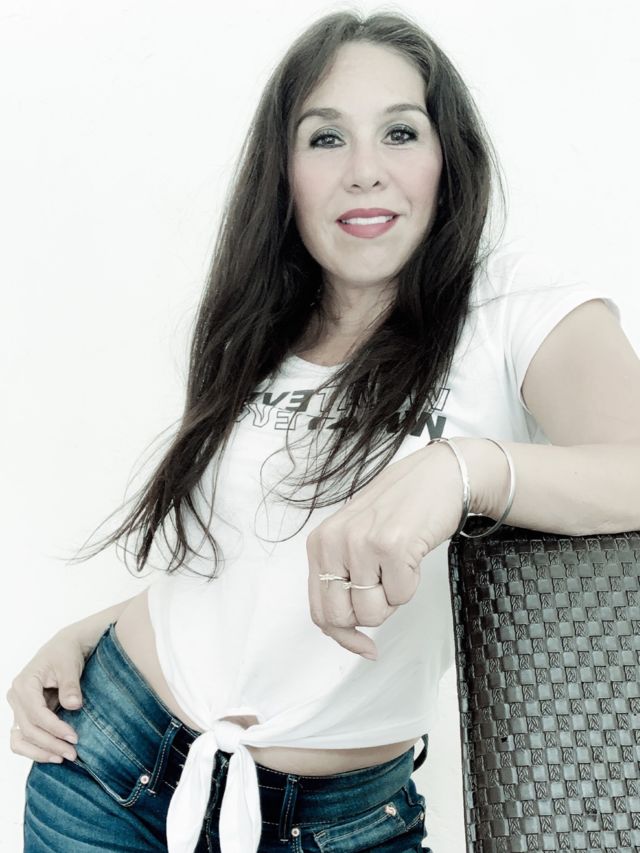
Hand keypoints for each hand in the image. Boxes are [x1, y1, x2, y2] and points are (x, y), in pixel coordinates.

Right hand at [6, 628, 88, 763]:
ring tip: (63, 757)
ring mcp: (18, 707)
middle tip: (73, 753)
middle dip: (51, 744)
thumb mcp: (70, 665)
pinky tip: (53, 754)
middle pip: (29, 729)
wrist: (64, 648)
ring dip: (41, 751)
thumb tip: (72, 705)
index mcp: (24, 684)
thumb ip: (70, 685)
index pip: (36, 714)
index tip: (74, 737)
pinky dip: (35, 749)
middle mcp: (16, 697)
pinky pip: (23, 738)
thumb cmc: (66, 653)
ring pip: (21, 738)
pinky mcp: (24, 715)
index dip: (55, 728)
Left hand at [307, 440, 463, 658]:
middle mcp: (334, 541)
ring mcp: (361, 543)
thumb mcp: (356, 539)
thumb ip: (343, 577)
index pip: (319, 610)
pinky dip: (412, 583)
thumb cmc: (402, 508)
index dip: (344, 636)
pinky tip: (412, 553)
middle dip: (372, 614)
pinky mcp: (391, 546)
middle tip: (388, 586)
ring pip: (373, 612)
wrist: (439, 476)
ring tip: (399, 562)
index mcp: (320, 543)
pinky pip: (401, 596)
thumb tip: (343, 631)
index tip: (365, 647)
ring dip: (394, 596)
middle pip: (343, 617)